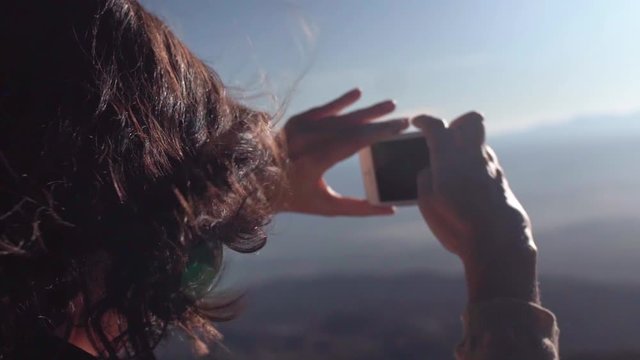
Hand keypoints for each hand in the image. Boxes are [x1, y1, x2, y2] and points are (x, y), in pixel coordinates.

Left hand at [276, 88, 408, 215]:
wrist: (257, 183)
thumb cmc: (295, 198)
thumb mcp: (326, 207)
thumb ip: (359, 209)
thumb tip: (389, 209)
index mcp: (315, 162)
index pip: (353, 142)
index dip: (378, 133)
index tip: (398, 127)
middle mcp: (306, 141)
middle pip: (349, 127)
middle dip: (378, 121)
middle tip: (402, 118)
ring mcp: (299, 129)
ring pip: (338, 117)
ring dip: (365, 111)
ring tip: (389, 105)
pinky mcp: (295, 122)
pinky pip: (321, 110)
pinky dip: (340, 102)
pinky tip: (358, 93)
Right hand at [413, 112, 537, 302]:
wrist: (498, 242)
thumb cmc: (457, 224)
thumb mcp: (428, 202)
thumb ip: (425, 178)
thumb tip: (430, 170)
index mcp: (450, 158)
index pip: (437, 127)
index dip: (425, 121)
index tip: (418, 123)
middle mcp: (474, 157)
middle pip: (472, 121)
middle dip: (458, 122)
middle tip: (446, 135)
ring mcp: (492, 168)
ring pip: (481, 146)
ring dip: (467, 150)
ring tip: (453, 168)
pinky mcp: (502, 184)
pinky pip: (487, 166)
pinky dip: (475, 170)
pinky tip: (467, 187)